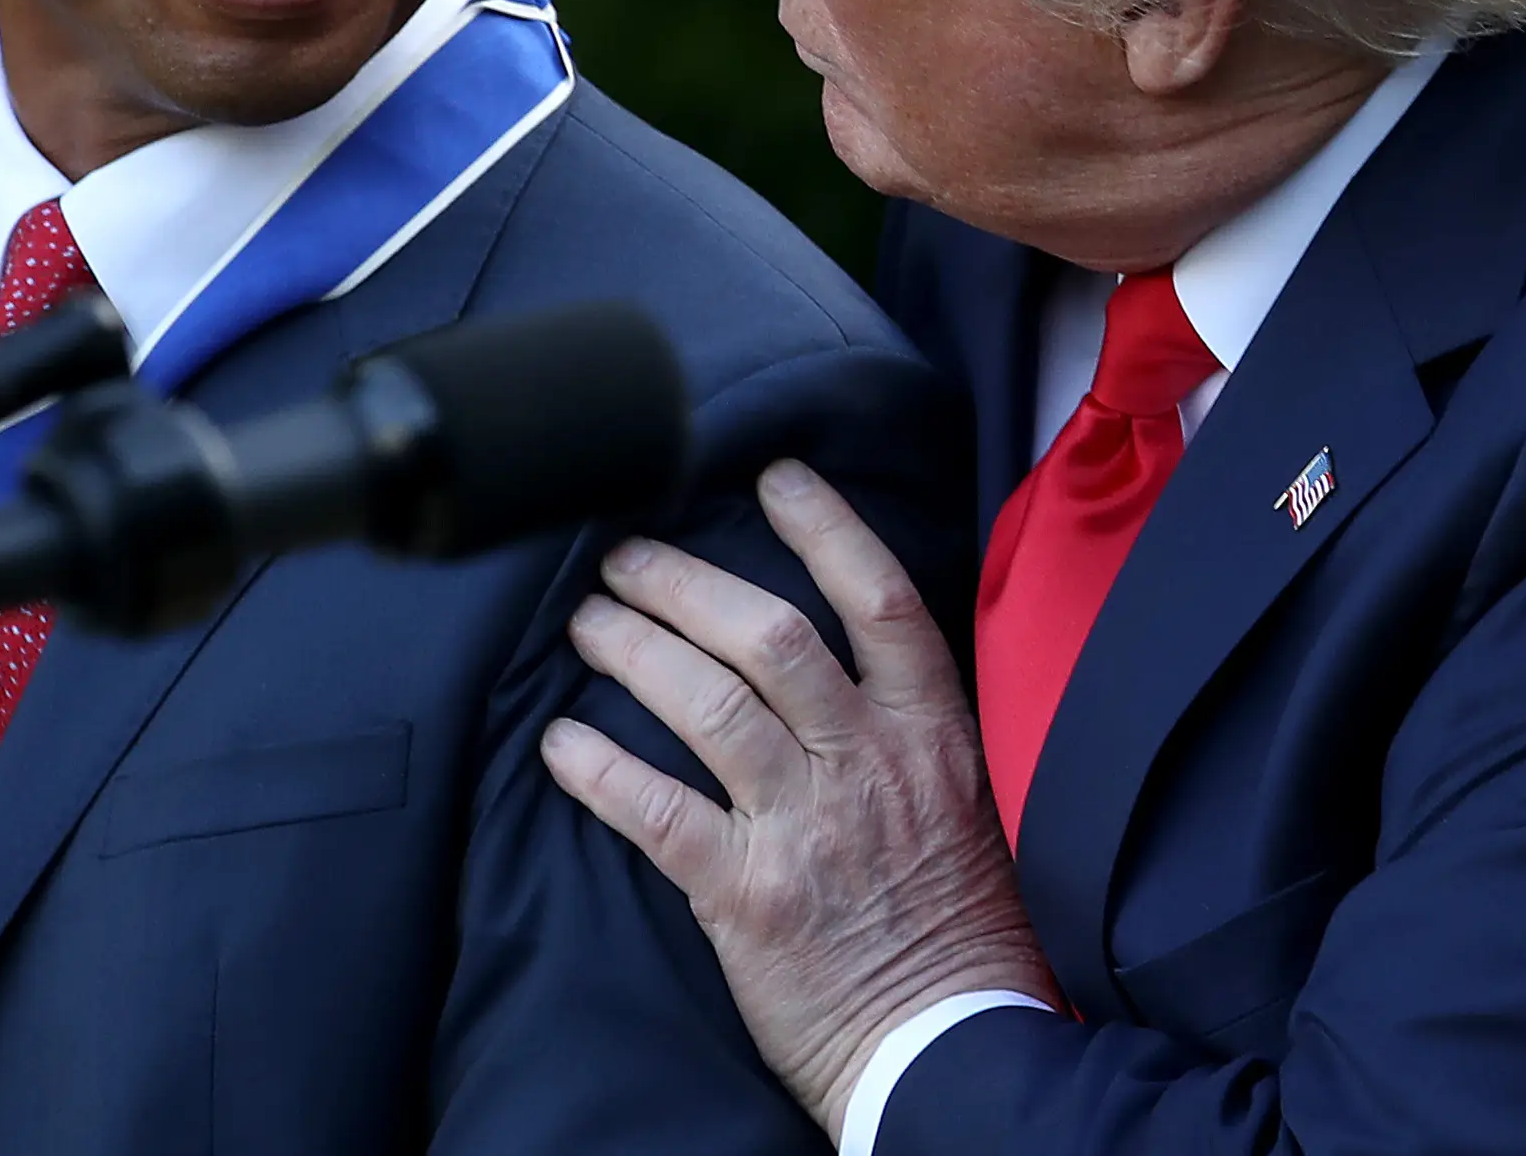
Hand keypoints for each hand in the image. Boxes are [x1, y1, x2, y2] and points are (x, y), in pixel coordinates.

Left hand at [540, 460, 1057, 1139]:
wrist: (952, 1047)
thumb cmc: (960, 926)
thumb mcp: (966, 801)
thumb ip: (907, 726)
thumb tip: (838, 653)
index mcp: (931, 734)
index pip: (879, 599)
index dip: (825, 527)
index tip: (773, 477)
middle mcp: (870, 765)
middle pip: (770, 635)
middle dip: (686, 582)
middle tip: (626, 557)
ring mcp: (808, 829)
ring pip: (708, 705)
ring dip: (635, 651)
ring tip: (588, 624)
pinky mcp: (750, 898)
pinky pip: (657, 813)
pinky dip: (599, 770)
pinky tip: (559, 743)